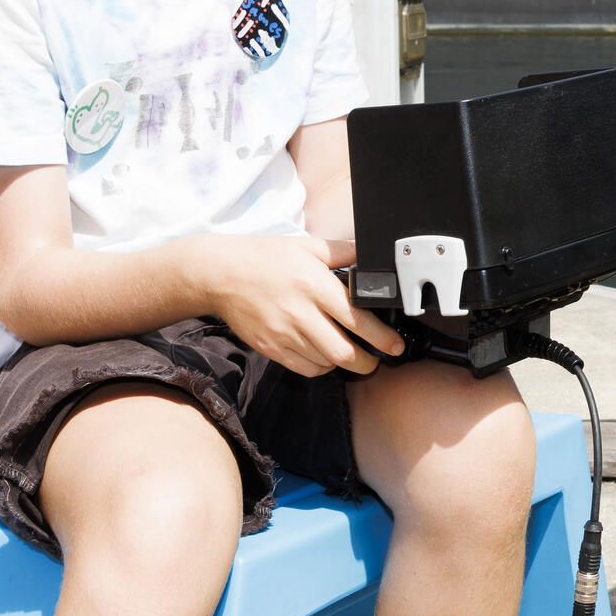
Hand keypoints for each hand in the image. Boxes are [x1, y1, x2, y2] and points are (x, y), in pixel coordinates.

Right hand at [197, 235, 403, 378]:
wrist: (220, 274)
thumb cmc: (265, 257)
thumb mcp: (307, 246)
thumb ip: (342, 251)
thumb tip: (370, 253)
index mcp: (314, 285)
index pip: (356, 318)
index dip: (381, 337)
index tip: (395, 345)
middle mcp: (300, 313)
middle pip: (343, 352)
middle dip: (367, 361)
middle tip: (378, 359)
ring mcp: (283, 334)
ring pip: (325, 363)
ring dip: (343, 363)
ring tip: (353, 356)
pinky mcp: (270, 348)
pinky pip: (304, 368)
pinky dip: (320, 367)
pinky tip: (325, 357)